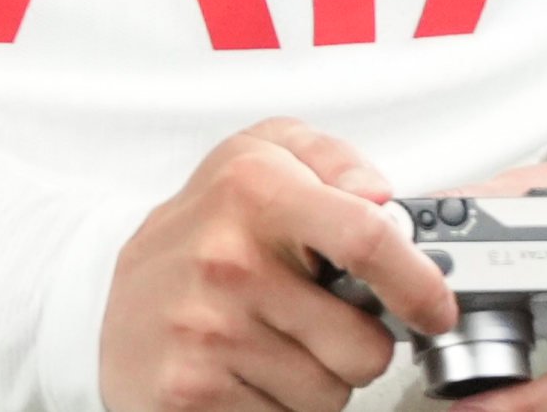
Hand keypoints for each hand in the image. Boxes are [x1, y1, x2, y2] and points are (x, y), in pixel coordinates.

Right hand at [99, 118, 451, 411]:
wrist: (112, 310)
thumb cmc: (201, 238)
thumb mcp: (256, 162)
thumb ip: (329, 159)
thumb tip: (380, 193)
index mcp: (252, 188)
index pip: (366, 237)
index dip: (418, 282)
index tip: (434, 308)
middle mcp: (227, 256)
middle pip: (362, 343)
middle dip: (353, 347)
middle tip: (308, 322)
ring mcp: (207, 326)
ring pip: (330, 392)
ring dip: (313, 381)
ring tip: (265, 346)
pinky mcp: (192, 388)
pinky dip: (275, 408)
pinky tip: (241, 376)